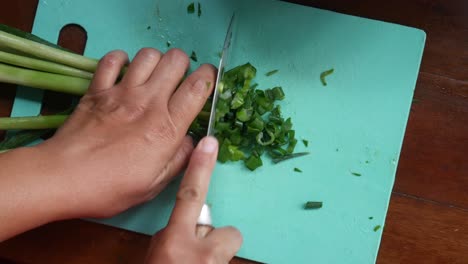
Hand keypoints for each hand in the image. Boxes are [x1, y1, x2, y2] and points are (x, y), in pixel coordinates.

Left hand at [37, 48, 215, 217]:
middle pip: (176, 60)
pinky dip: (121, 60)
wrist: (63, 177)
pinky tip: (123, 73)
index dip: (209, 77)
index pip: (198, 87)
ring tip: (152, 77)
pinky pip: (112, 59)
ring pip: (147, 55)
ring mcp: (121, 92)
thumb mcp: (155, 184)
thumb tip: (193, 141)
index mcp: (167, 127)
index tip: (209, 80)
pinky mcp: (97, 89)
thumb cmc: (110, 187)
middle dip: (184, 65)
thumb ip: (180, 159)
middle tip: (178, 80)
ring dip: (155, 61)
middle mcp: (148, 102)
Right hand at [145, 136, 241, 263]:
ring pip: (229, 244)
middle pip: (227, 229)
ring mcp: (216, 263)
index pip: (190, 195)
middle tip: (199, 254)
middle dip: (216, 236)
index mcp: (174, 244)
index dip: (201, 167)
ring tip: (201, 262)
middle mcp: (200, 253)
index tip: (210, 143)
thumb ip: (169, 237)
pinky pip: (229, 259)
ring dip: (218, 252)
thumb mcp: (155, 256)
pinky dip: (218, 261)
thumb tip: (180, 229)